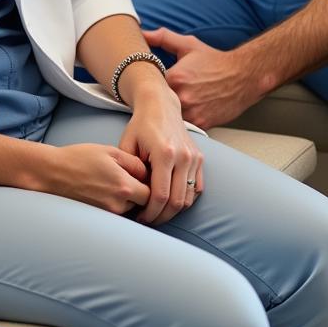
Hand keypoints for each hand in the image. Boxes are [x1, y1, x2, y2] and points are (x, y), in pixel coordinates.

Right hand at [36, 143, 148, 213]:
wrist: (54, 172)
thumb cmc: (79, 158)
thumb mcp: (110, 151)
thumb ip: (134, 162)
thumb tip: (147, 173)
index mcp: (123, 186)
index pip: (151, 193)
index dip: (151, 183)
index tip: (145, 174)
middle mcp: (118, 204)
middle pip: (142, 204)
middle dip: (140, 191)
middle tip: (131, 176)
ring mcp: (108, 212)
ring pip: (130, 208)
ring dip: (128, 197)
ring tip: (113, 181)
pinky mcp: (100, 216)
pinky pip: (117, 211)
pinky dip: (116, 201)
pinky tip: (105, 188)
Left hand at [117, 79, 203, 225]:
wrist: (160, 106)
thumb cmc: (140, 125)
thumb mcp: (127, 144)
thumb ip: (130, 170)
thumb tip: (134, 195)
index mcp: (164, 153)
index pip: (160, 195)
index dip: (150, 212)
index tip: (140, 218)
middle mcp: (183, 157)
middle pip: (177, 202)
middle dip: (162, 216)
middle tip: (149, 220)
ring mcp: (194, 158)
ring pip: (189, 198)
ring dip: (174, 210)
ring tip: (158, 212)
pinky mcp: (200, 159)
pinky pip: (196, 188)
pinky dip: (185, 198)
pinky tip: (170, 200)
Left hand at [142, 28, 263, 128]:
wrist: (244, 76)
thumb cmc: (215, 61)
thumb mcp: (188, 45)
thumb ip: (162, 38)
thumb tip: (143, 33)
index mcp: (175, 77)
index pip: (149, 84)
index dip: (148, 85)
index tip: (148, 83)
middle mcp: (182, 96)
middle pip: (159, 103)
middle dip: (158, 100)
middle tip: (159, 97)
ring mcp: (192, 112)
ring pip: (170, 117)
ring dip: (169, 112)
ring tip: (172, 106)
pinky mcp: (202, 124)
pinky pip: (184, 126)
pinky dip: (182, 122)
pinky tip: (184, 113)